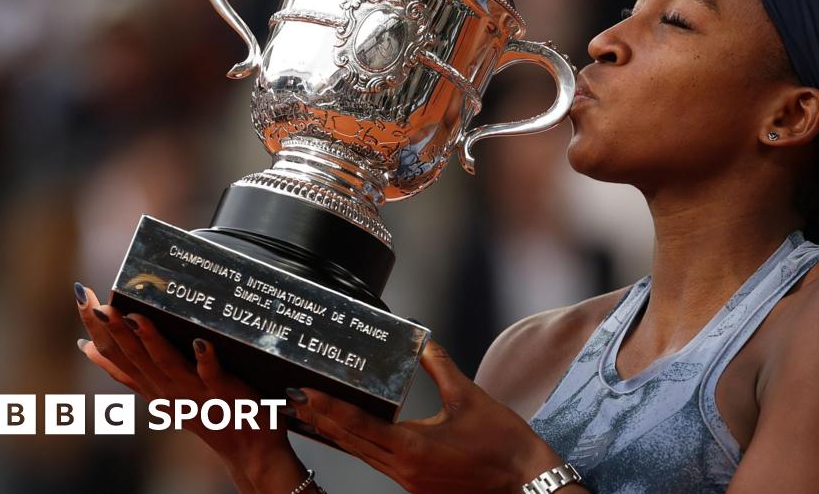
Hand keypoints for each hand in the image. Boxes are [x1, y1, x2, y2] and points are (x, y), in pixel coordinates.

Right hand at [73, 282, 308, 492]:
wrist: (246, 446)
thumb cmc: (205, 412)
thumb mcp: (161, 391)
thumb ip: (131, 372)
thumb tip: (88, 349)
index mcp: (152, 387)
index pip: (116, 356)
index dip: (97, 328)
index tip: (81, 297)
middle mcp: (167, 391)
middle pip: (135, 358)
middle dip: (114, 330)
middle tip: (97, 304)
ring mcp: (195, 393)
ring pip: (167, 365)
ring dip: (150, 341)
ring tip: (135, 317)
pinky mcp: (225, 394)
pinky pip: (213, 376)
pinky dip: (206, 361)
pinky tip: (202, 343)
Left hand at [288, 339, 574, 493]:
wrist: (528, 485)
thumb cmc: (504, 444)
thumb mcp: (470, 398)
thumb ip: (440, 367)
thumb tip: (422, 341)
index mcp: (411, 448)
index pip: (357, 426)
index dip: (325, 409)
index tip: (300, 393)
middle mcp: (402, 470)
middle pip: (350, 444)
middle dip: (319, 421)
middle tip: (290, 399)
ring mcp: (408, 482)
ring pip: (361, 456)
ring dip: (335, 435)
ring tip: (310, 414)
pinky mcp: (417, 487)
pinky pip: (379, 464)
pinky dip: (360, 447)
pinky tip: (352, 435)